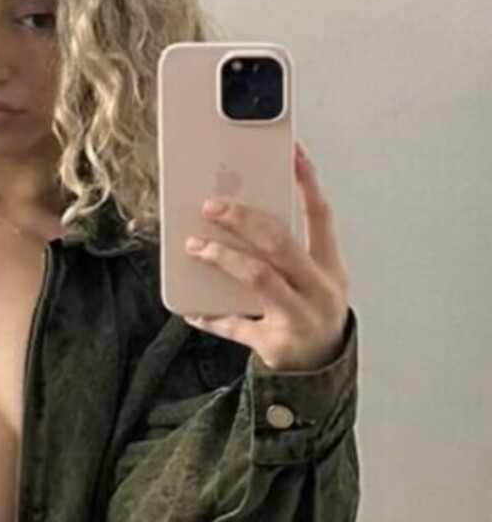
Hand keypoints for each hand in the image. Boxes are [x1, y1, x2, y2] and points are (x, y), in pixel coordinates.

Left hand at [181, 141, 350, 372]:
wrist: (321, 369)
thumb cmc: (311, 313)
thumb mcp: (313, 278)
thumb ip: (287, 251)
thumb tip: (241, 215)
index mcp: (330, 267)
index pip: (320, 215)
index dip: (307, 182)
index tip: (290, 152)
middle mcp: (319, 290)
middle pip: (280, 243)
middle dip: (244, 220)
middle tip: (212, 205)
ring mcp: (299, 317)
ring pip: (259, 278)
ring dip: (223, 258)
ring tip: (195, 246)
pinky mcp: (275, 343)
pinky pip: (236, 326)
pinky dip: (211, 316)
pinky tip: (191, 308)